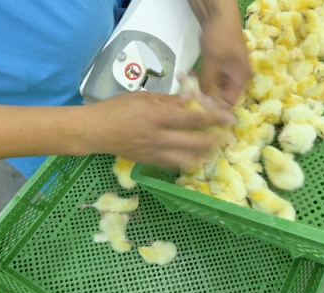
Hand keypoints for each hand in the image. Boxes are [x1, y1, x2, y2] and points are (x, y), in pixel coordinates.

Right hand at [81, 92, 235, 167]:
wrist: (95, 131)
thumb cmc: (116, 109)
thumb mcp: (142, 97)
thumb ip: (168, 100)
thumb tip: (190, 98)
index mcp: (158, 116)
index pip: (193, 118)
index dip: (214, 118)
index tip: (229, 118)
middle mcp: (159, 137)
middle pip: (195, 141)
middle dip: (215, 140)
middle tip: (227, 136)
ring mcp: (155, 152)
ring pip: (187, 158)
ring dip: (204, 154)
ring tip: (214, 149)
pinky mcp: (150, 162)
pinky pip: (174, 165)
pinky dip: (187, 162)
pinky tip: (195, 158)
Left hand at [196, 1, 250, 104]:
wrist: (218, 13)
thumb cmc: (220, 37)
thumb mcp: (213, 63)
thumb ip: (208, 84)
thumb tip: (202, 101)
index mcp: (241, 78)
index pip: (230, 102)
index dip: (215, 108)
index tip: (198, 108)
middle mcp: (236, 77)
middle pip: (221, 96)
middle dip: (204, 97)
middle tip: (188, 96)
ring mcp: (228, 70)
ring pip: (213, 86)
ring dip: (200, 87)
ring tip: (185, 84)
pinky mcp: (219, 64)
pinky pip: (209, 77)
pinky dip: (200, 78)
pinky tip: (187, 76)